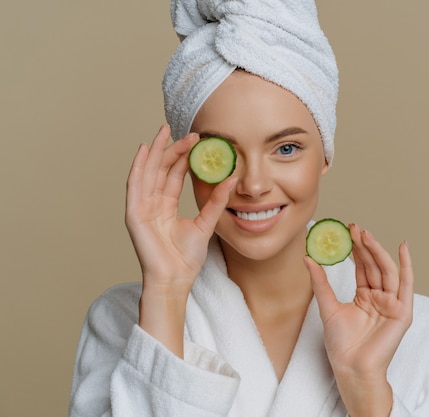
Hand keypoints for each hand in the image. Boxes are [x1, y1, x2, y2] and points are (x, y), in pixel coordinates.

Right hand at [125, 125, 235, 355]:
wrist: (175, 279)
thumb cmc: (186, 258)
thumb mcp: (206, 223)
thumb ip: (217, 201)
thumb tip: (232, 179)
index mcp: (166, 206)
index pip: (173, 175)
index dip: (183, 157)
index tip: (196, 140)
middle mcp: (152, 204)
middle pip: (160, 169)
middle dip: (170, 148)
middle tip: (184, 131)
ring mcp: (141, 208)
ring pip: (148, 172)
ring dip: (156, 151)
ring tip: (165, 131)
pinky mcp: (134, 214)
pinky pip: (135, 185)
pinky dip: (139, 167)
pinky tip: (145, 150)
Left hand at [305, 224, 413, 415]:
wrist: (351, 368)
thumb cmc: (341, 345)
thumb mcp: (328, 307)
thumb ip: (320, 282)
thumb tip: (308, 259)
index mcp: (365, 296)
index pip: (362, 267)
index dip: (356, 249)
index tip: (347, 231)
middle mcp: (380, 297)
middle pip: (374, 265)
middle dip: (365, 246)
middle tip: (354, 228)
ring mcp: (392, 304)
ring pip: (387, 271)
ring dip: (378, 251)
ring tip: (365, 235)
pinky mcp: (402, 312)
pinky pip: (406, 285)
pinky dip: (406, 266)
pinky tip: (403, 248)